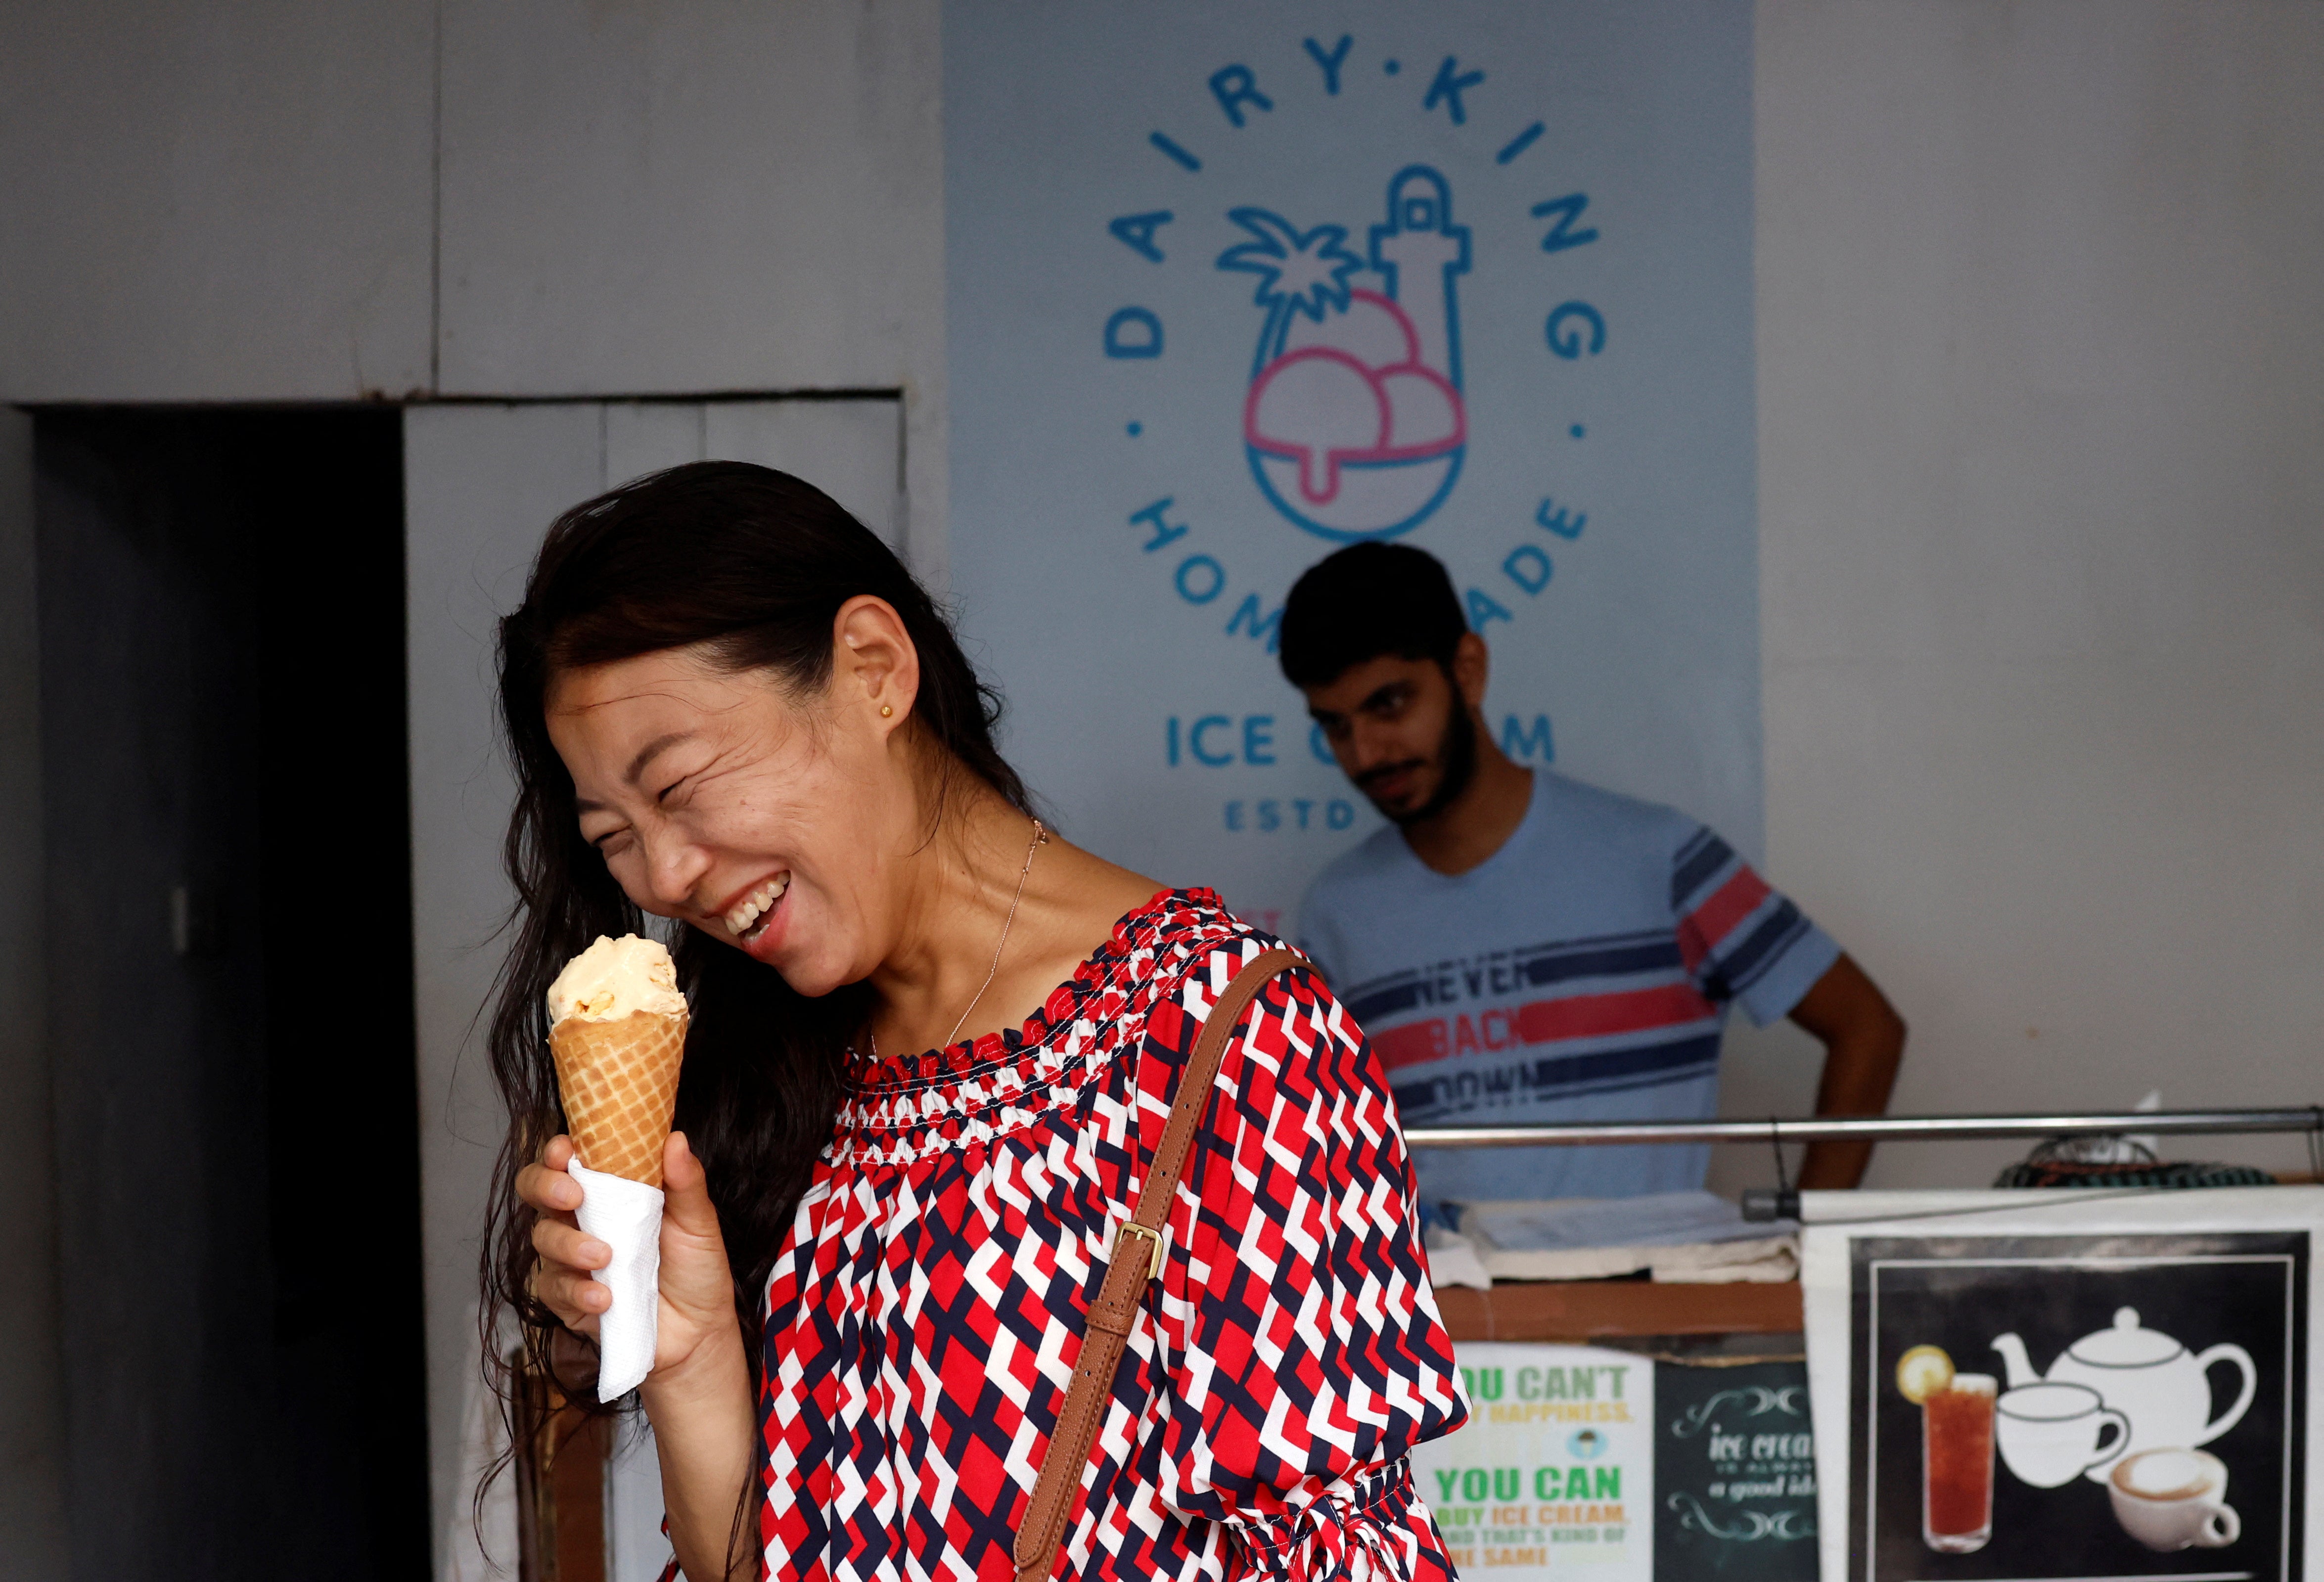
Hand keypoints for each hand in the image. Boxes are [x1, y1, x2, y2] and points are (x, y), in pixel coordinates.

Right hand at [515, 1132, 743, 1380]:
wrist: (699, 1330)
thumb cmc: (696, 1268)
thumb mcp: (698, 1221)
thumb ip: (685, 1181)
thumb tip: (676, 1139)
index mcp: (612, 1191)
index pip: (570, 1161)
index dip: (559, 1151)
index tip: (567, 1150)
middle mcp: (584, 1219)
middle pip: (538, 1192)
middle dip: (545, 1186)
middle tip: (573, 1196)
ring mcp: (572, 1259)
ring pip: (544, 1239)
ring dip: (569, 1244)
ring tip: (604, 1257)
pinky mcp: (569, 1299)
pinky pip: (553, 1288)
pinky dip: (576, 1291)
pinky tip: (604, 1297)